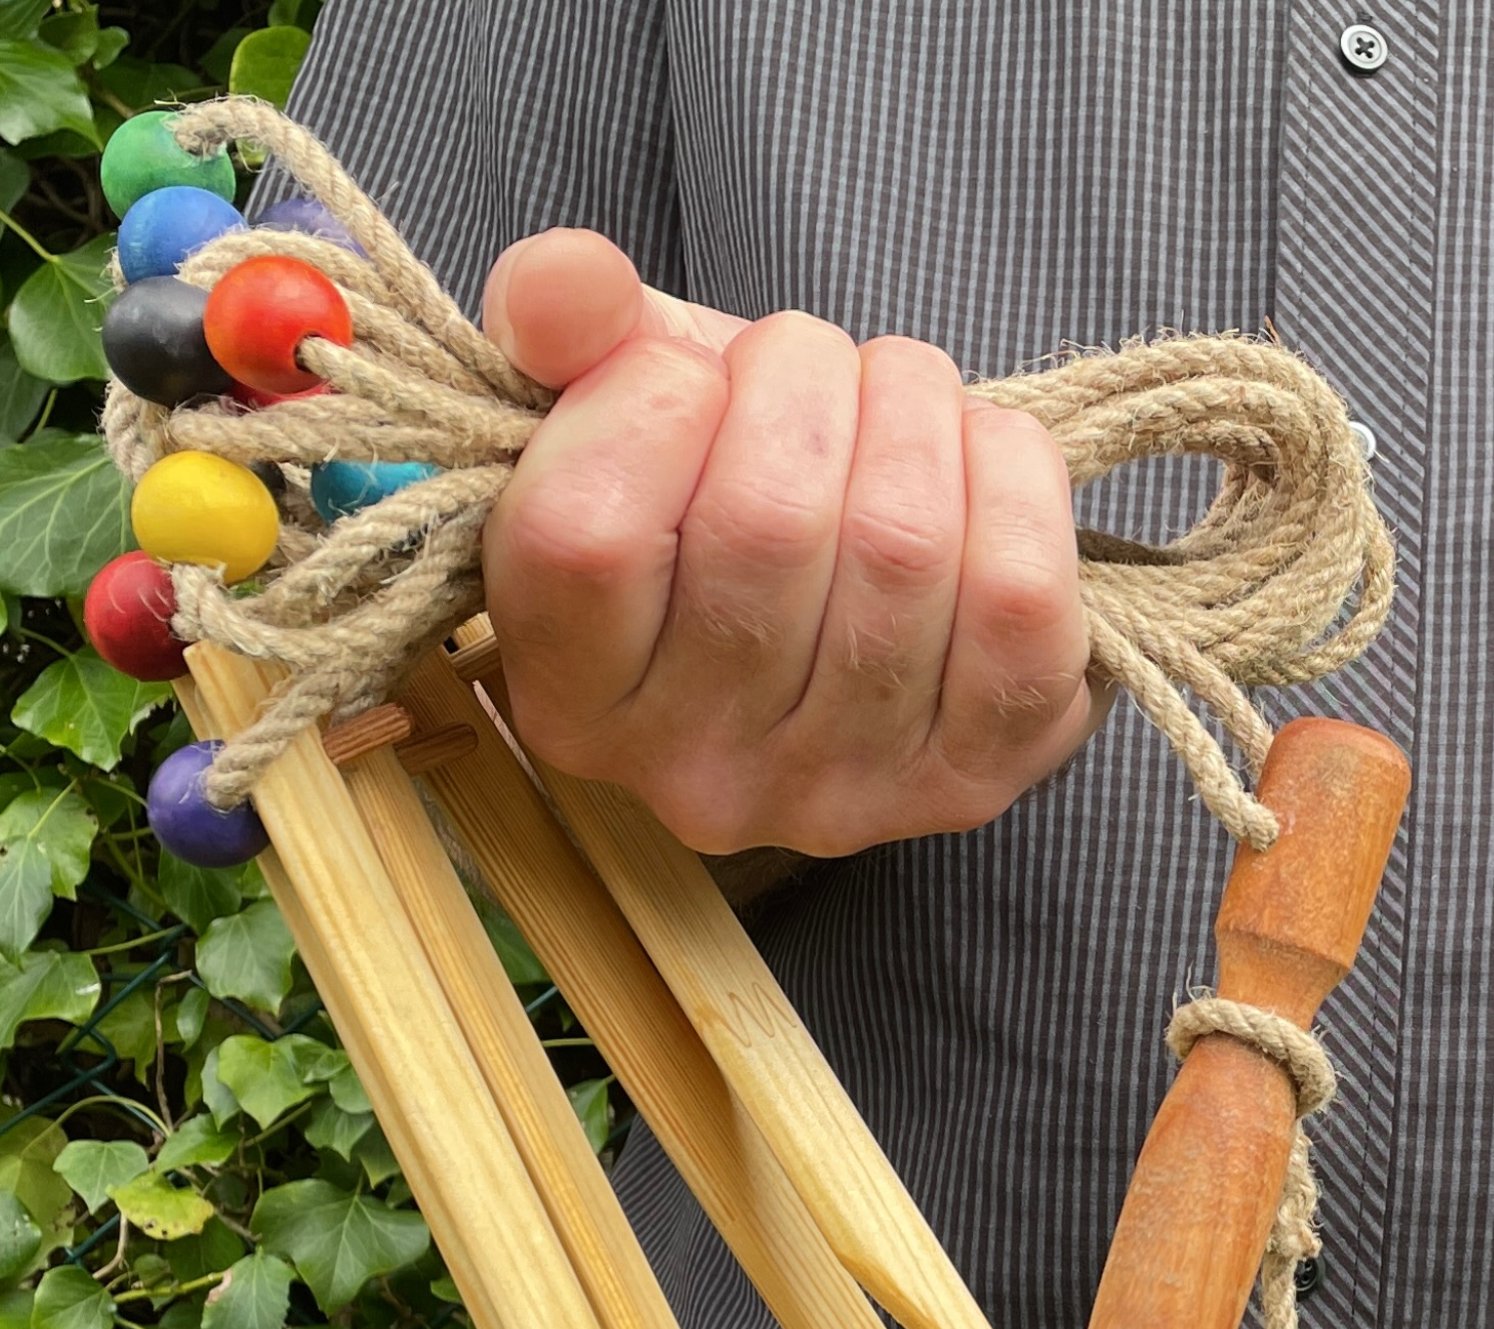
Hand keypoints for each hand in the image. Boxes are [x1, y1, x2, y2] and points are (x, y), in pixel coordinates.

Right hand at [480, 230, 1105, 856]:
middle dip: (808, 378)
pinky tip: (976, 468)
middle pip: (766, 519)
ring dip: (916, 409)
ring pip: (901, 541)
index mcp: (561, 698)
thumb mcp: (605, 398)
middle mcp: (686, 775)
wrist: (842, 601)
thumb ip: (559, 323)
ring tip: (893, 408)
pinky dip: (1014, 479)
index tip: (687, 376)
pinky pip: (1018, 594)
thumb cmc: (707, 486)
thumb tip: (571, 283)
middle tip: (813, 374)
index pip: (583, 533)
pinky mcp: (971, 783)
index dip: (652, 397)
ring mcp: (833, 797)